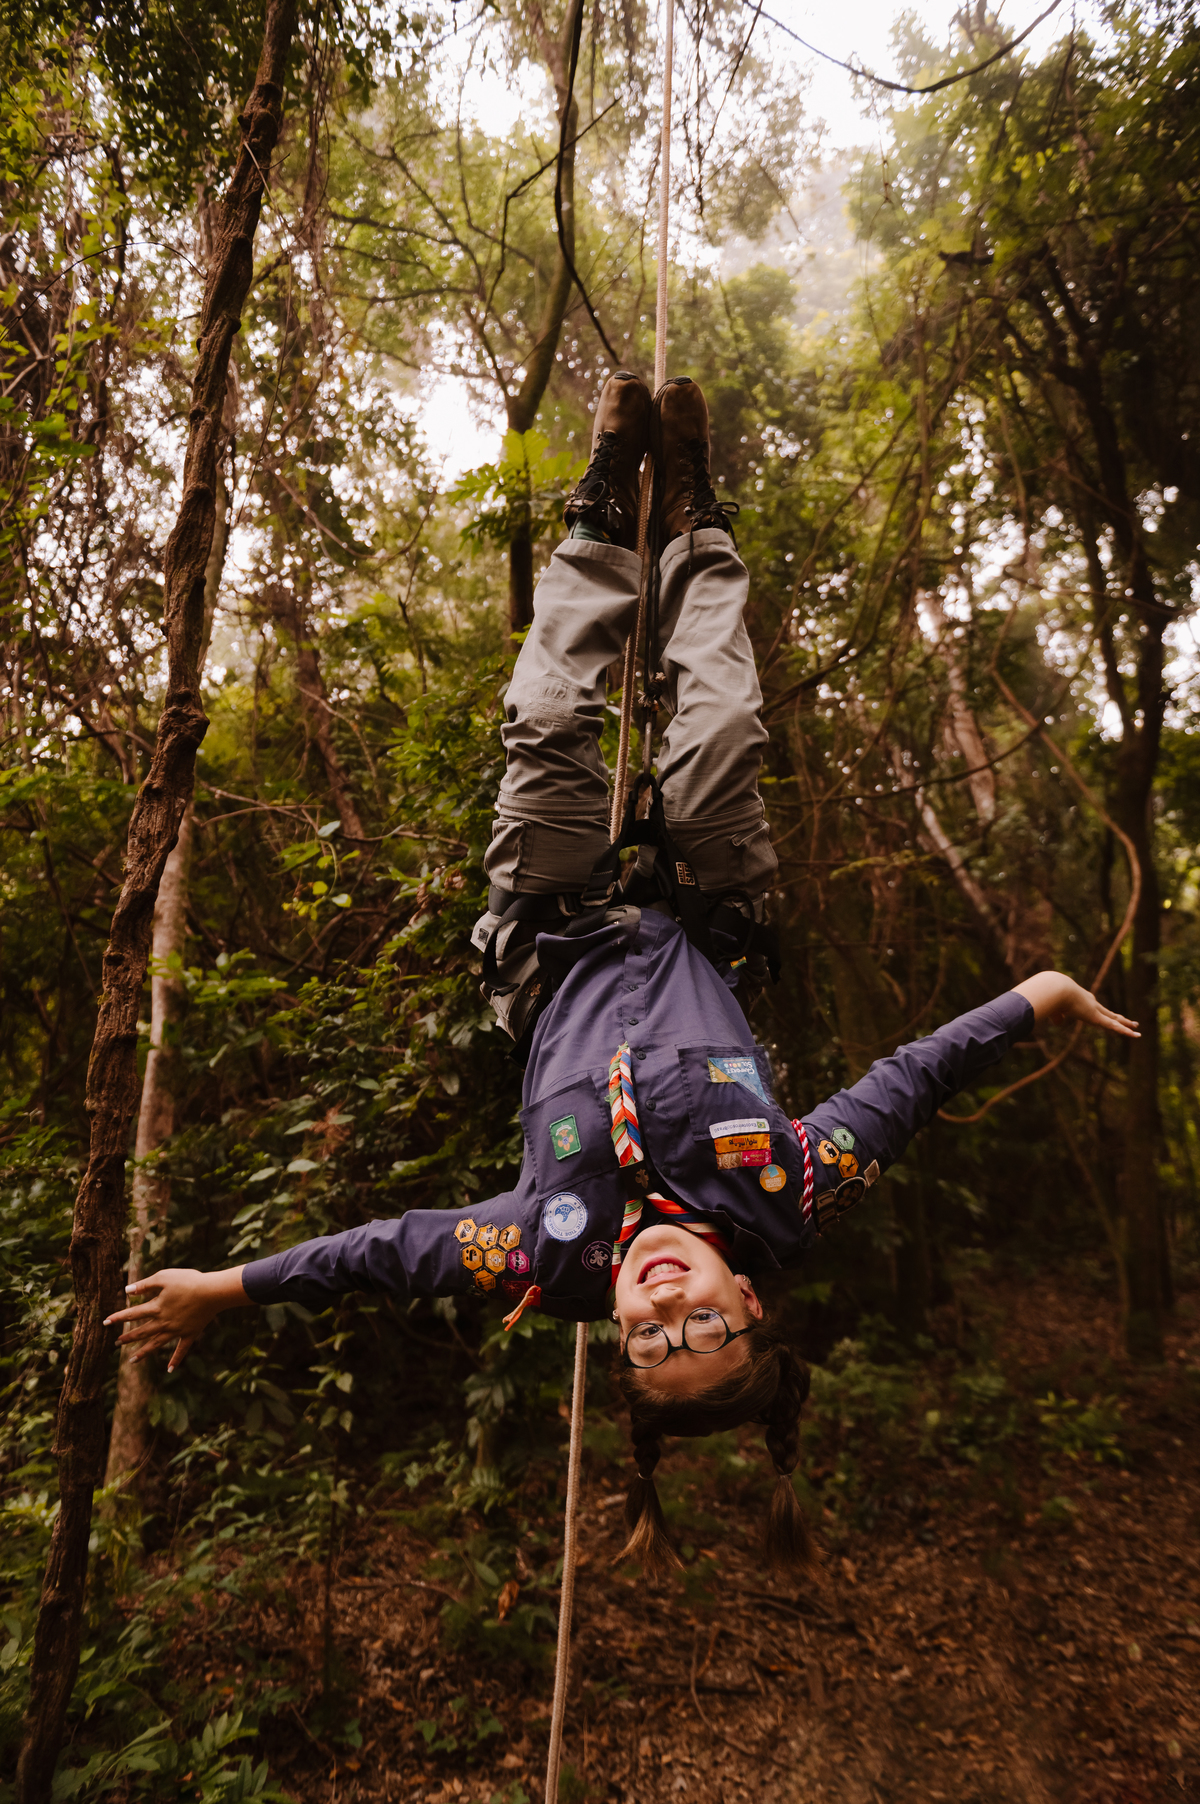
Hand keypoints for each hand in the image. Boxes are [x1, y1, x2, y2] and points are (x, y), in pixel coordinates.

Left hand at [104, 1266, 248, 1371]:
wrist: (212, 1292)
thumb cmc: (188, 1281)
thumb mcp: (164, 1277)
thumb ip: (145, 1285)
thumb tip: (127, 1291)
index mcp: (156, 1308)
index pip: (132, 1314)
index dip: (118, 1317)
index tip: (105, 1322)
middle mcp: (163, 1322)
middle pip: (142, 1332)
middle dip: (128, 1337)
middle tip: (117, 1343)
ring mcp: (176, 1331)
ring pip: (156, 1344)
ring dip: (143, 1352)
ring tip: (131, 1360)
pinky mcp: (190, 1334)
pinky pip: (181, 1350)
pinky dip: (175, 1360)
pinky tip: (169, 1369)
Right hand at [1013, 971, 1138, 1037]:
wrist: (1055, 989)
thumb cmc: (1051, 996)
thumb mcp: (1053, 1008)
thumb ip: (1057, 1016)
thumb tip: (1058, 1022)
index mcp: (1080, 1000)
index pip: (1094, 1007)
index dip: (1099, 1012)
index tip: (1102, 1014)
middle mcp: (1091, 1003)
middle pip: (1108, 1012)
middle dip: (1117, 1017)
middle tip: (1126, 1019)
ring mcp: (1095, 1010)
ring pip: (1114, 1019)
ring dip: (1126, 1023)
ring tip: (1137, 1026)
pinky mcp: (1097, 1017)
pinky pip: (1114, 1026)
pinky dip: (1125, 1031)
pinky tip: (1136, 1034)